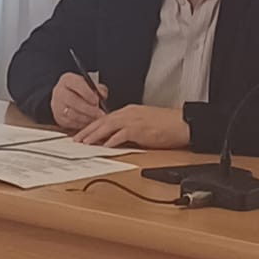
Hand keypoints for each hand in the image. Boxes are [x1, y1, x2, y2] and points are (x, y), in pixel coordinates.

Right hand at [50, 73, 106, 132]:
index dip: (87, 93)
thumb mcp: (90, 85)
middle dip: (88, 109)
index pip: (76, 84)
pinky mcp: (58, 117)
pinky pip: (70, 123)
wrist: (67, 98)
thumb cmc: (81, 91)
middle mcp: (59, 91)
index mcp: (68, 80)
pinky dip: (81, 124)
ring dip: (86, 118)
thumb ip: (98, 88)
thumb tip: (102, 94)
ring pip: (71, 114)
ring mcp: (57, 105)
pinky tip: (89, 123)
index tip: (97, 100)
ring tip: (96, 119)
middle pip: (72, 100)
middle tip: (100, 114)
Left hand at [75, 105, 190, 149]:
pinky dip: (111, 140)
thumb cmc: (167, 125)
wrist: (182, 123)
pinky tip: (104, 146)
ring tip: (84, 143)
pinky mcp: (139, 129)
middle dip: (87, 130)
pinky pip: (121, 135)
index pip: (105, 118)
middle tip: (76, 139)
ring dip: (94, 135)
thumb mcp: (144, 123)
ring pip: (107, 126)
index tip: (83, 134)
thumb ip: (130, 128)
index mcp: (129, 111)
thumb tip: (119, 139)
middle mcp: (128, 113)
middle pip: (102, 121)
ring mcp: (133, 120)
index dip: (92, 126)